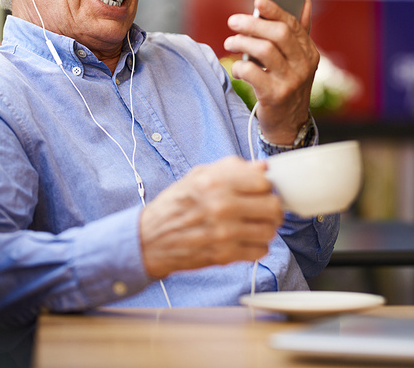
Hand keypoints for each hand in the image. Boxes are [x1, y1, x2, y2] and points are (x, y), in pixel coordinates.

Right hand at [139, 156, 282, 279]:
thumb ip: (231, 168)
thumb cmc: (175, 204)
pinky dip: (257, 246)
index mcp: (215, 182)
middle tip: (263, 208)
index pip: (263, 181)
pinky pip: (260, 251)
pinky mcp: (225, 255)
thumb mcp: (198, 175)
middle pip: (272, 206)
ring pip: (270, 230)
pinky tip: (246, 239)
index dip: (263, 185)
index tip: (259, 189)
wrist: (151, 238)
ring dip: (266, 227)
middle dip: (271, 206)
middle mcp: (222, 206)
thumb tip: (262, 167)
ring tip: (255, 224)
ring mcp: (224, 233)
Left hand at [223, 0, 319, 144]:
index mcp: (309, 53)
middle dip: (252, 24)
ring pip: (264, 50)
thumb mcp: (298, 61)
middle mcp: (304, 66)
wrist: (289, 125)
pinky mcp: (275, 96)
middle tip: (233, 21)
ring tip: (230, 42)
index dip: (274, 10)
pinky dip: (240, 67)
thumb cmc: (288, 86)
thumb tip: (306, 2)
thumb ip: (300, 32)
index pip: (292, 24)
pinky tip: (238, 69)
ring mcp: (291, 81)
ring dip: (242, 42)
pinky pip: (252, 72)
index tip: (258, 0)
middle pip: (278, 34)